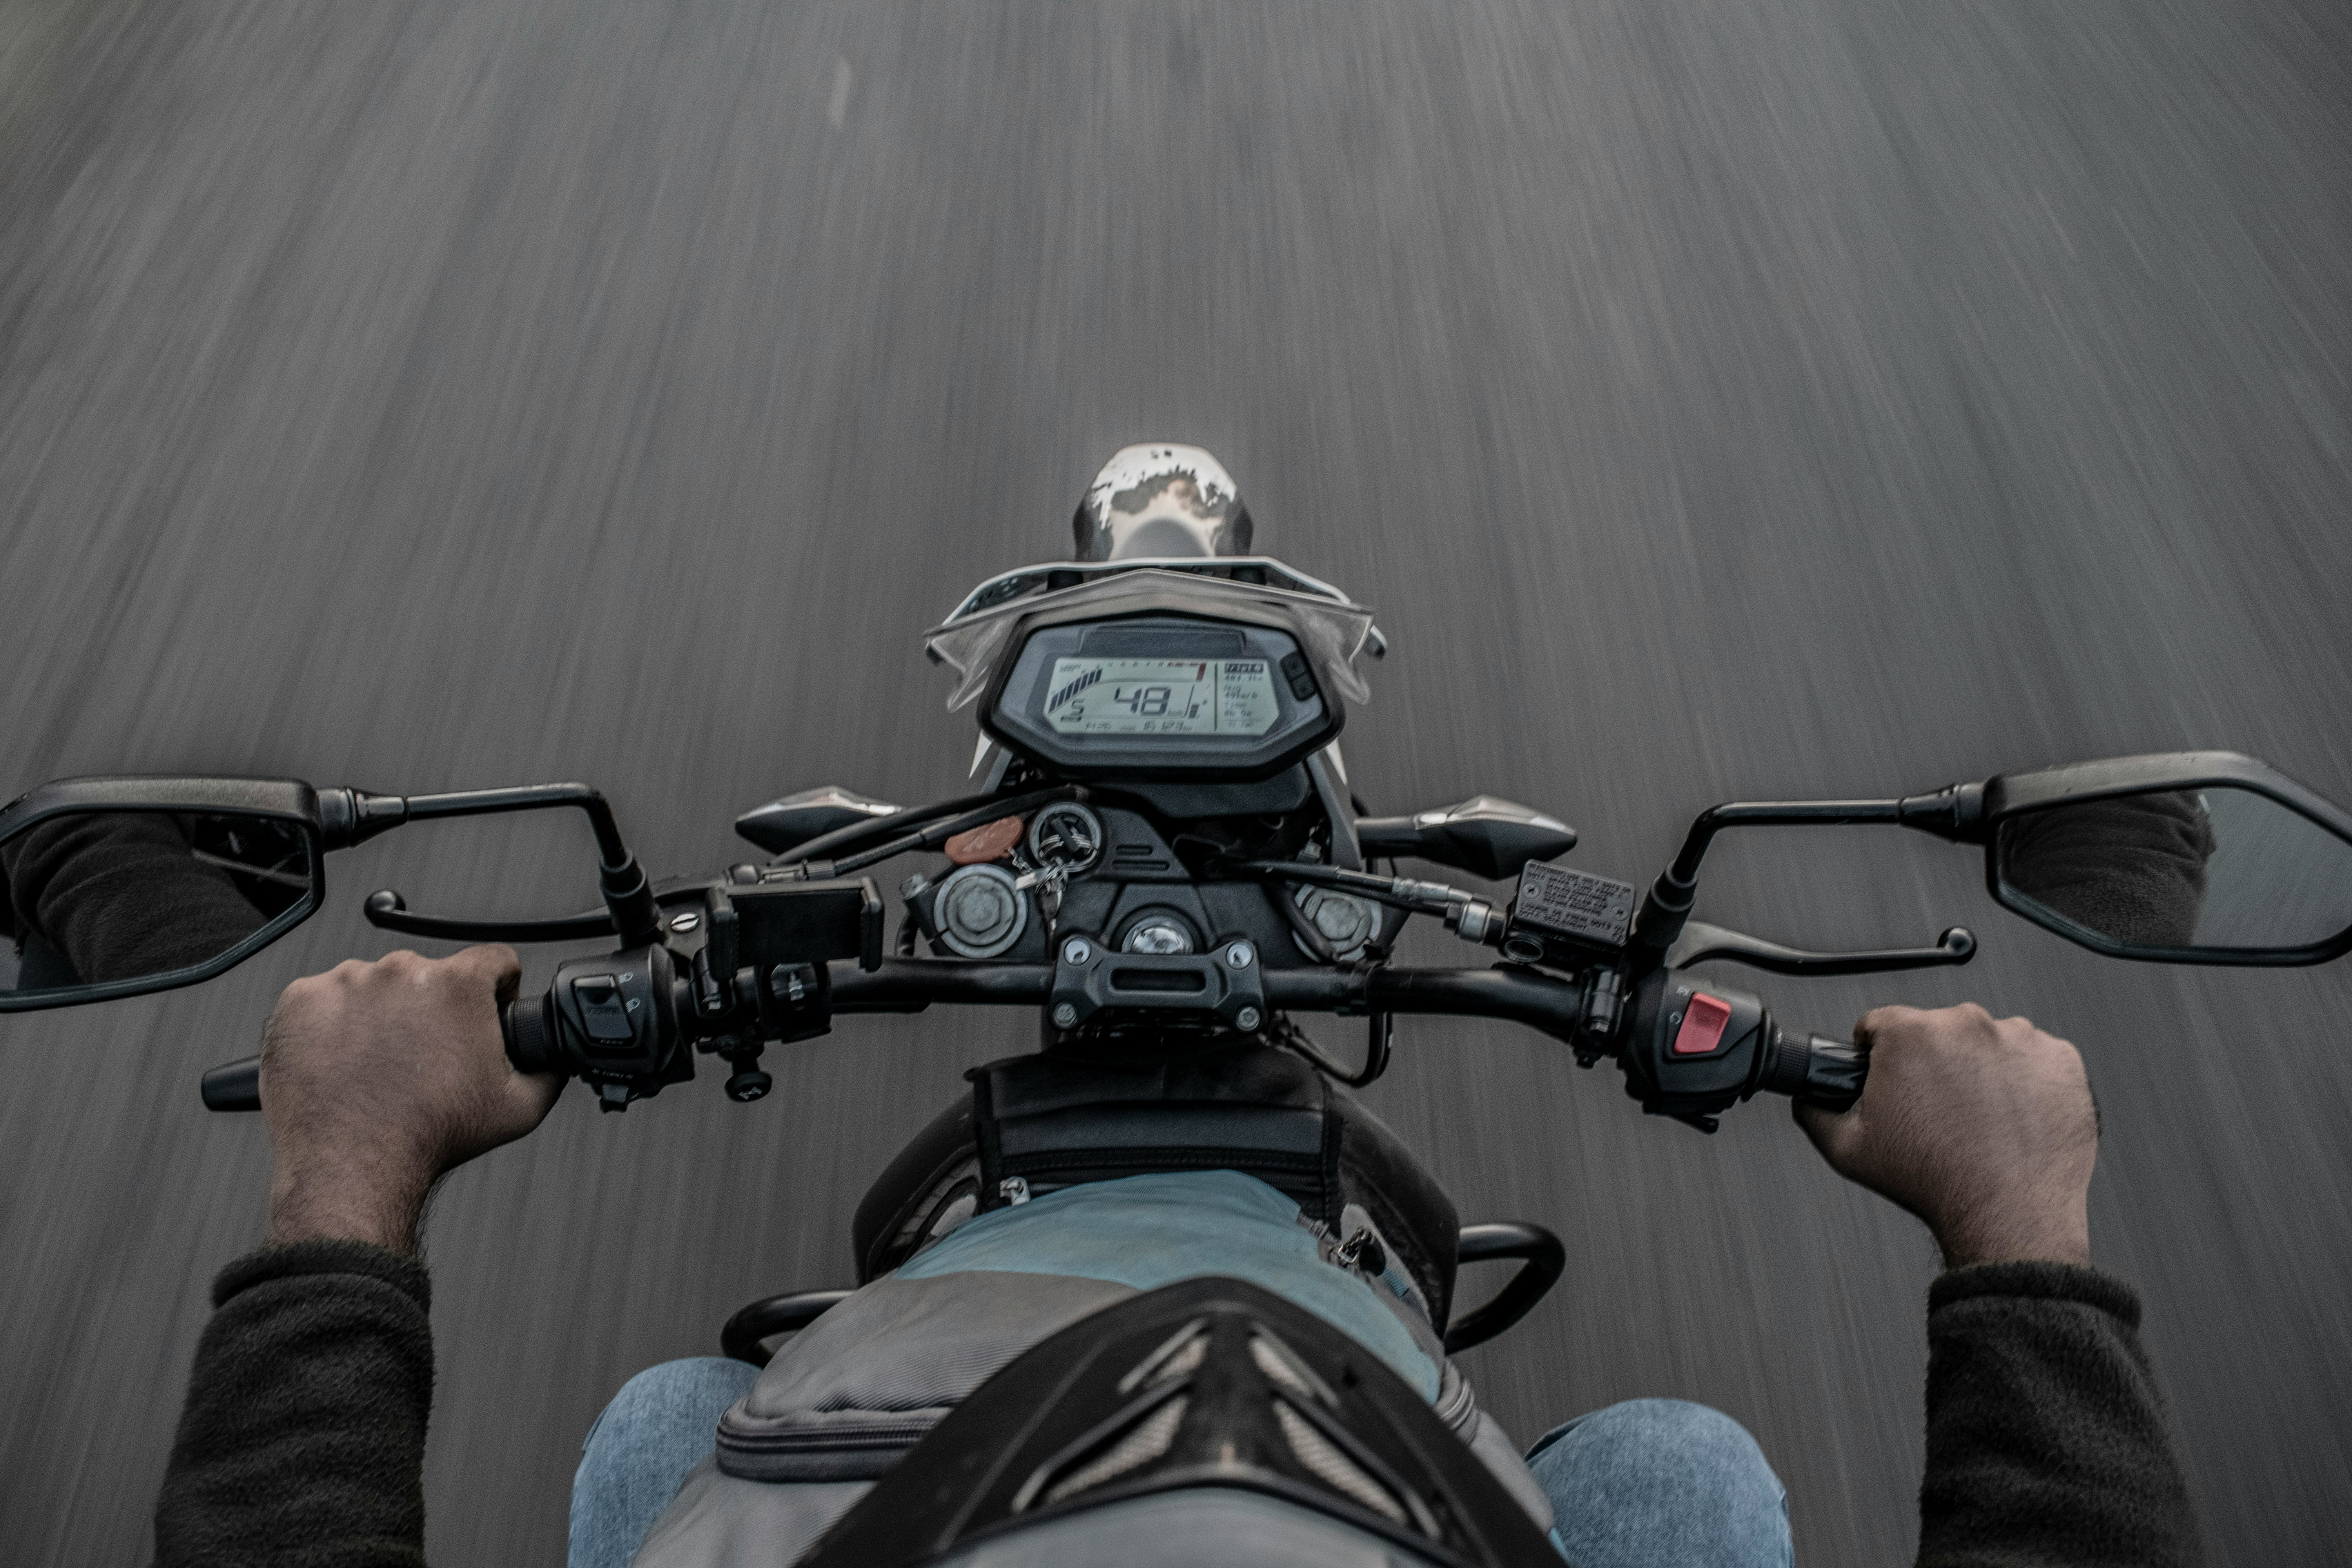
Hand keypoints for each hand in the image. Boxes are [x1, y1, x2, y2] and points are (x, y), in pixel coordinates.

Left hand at [260, 946, 561, 1251]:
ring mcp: (345, 984)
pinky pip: (325, 1000)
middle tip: (426, 1058)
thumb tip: (554, 1055)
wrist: (353, 1167)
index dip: (498, 989)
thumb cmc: (428, 1136)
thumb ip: (548, 1069)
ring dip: (382, 1016)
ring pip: (375, 987)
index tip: (485, 1012)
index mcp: (457, 985)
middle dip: (433, 1010)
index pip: (493, 960)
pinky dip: (333, 1026)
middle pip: (430, 977)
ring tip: (380, 1066)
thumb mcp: (520, 1109)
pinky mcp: (300, 1003)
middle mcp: (401, 973)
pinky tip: (345, 1063)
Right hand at [1795, 1003, 2095, 1268]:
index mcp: (1911, 1034)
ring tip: (1978, 1117)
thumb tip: (1809, 1094)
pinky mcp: (2062, 1060)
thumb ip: (1814, 1110)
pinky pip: (2034, 1058)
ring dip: (1980, 1069)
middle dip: (1932, 1063)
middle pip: (1936, 1031)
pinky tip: (2011, 1116)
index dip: (1878, 1056)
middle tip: (1936, 1111)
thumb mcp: (1846, 1151)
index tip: (1894, 1082)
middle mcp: (1967, 1025)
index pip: (1881, 1025)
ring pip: (1987, 1042)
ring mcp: (2021, 1039)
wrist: (2008, 1216)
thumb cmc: (1935, 1182)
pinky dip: (2024, 1080)